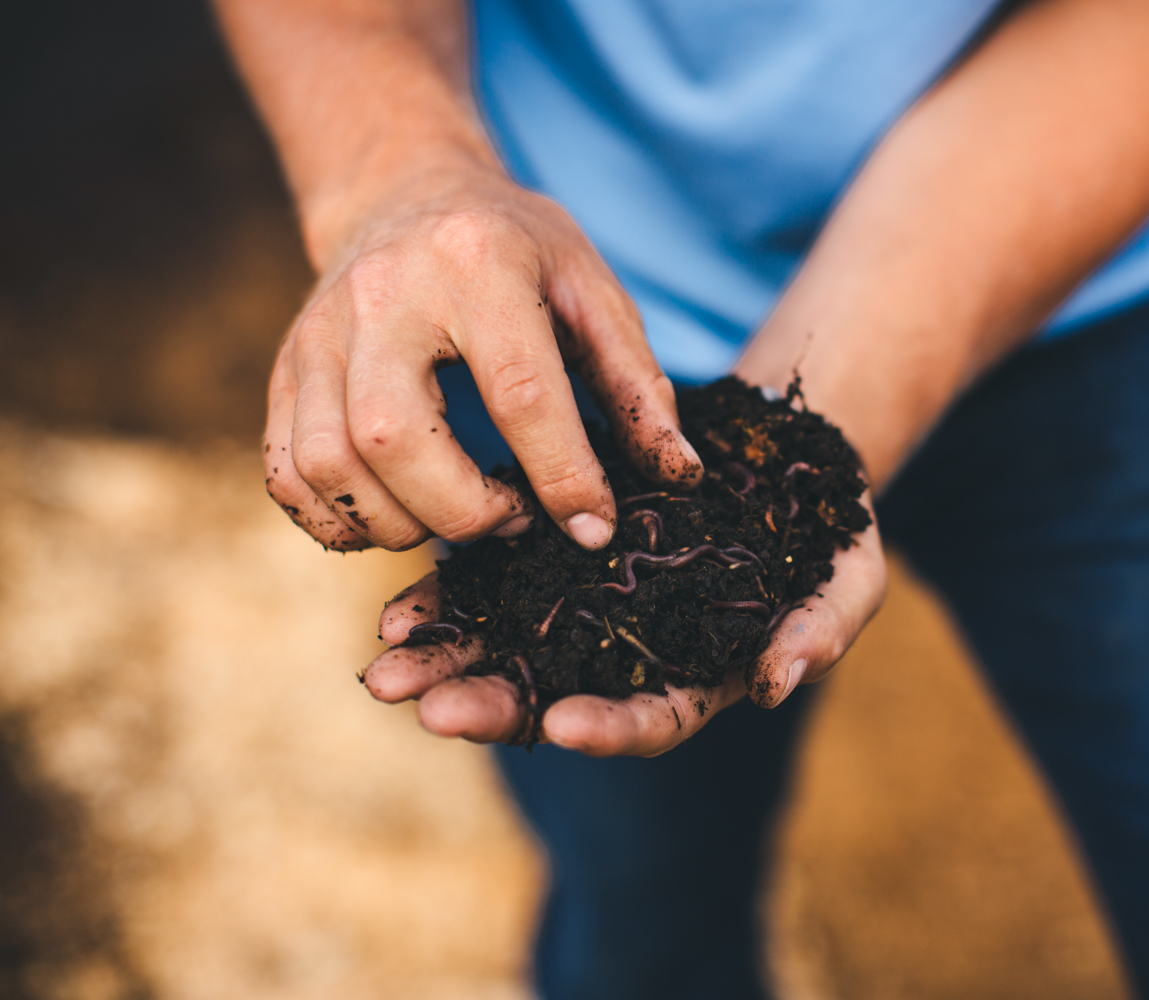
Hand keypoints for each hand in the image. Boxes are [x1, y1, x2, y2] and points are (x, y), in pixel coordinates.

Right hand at [263, 164, 702, 552]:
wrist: (403, 193)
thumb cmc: (516, 250)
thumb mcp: (593, 291)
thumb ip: (638, 385)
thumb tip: (681, 475)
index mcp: (477, 264)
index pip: (520, 391)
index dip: (562, 476)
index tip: (594, 527)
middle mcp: (383, 295)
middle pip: (397, 437)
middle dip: (465, 512)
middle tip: (513, 519)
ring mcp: (317, 333)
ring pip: (330, 463)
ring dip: (399, 523)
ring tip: (457, 516)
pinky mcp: (284, 369)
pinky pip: (286, 474)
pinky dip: (337, 523)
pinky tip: (396, 515)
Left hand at [361, 496, 886, 755]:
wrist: (785, 455)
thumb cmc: (829, 529)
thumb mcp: (847, 577)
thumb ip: (820, 632)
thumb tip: (774, 683)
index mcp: (697, 677)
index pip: (651, 719)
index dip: (611, 727)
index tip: (565, 725)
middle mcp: (631, 655)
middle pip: (557, 696)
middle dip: (494, 708)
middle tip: (432, 709)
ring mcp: (588, 605)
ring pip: (508, 644)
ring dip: (447, 660)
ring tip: (385, 666)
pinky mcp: (557, 553)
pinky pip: (493, 579)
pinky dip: (449, 595)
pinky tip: (400, 607)